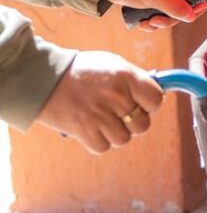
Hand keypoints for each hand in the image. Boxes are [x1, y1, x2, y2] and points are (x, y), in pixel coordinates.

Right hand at [35, 51, 163, 153]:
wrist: (45, 78)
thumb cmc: (82, 70)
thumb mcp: (113, 65)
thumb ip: (135, 79)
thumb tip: (154, 94)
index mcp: (127, 77)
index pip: (156, 100)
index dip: (149, 104)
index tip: (140, 104)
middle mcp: (116, 96)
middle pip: (142, 125)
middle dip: (133, 122)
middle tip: (119, 114)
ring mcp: (100, 115)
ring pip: (124, 139)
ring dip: (115, 133)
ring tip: (103, 120)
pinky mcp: (84, 131)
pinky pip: (103, 147)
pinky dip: (98, 141)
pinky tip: (91, 128)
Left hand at [102, 0, 206, 29]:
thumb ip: (176, 7)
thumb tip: (192, 17)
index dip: (205, 0)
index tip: (193, 12)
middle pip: (192, 5)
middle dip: (177, 18)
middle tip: (161, 21)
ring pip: (177, 13)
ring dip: (163, 22)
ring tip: (148, 22)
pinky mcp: (157, 1)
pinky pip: (164, 15)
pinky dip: (155, 22)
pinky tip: (143, 23)